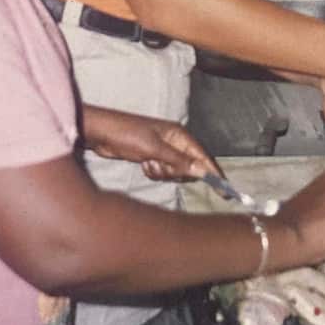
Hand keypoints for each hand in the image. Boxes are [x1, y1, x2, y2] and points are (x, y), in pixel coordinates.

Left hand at [86, 112, 219, 181]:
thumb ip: (178, 161)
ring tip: (148, 163)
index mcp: (178, 134)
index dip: (214, 172)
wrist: (101, 133)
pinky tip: (143, 164)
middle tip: (161, 166)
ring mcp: (162, 149)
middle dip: (177, 172)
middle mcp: (174, 141)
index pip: (202, 156)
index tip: (224, 191)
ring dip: (163, 173)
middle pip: (190, 166)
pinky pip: (162, 172)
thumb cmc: (126, 135)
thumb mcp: (154, 149)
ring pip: (175, 171)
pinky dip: (154, 172)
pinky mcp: (151, 157)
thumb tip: (202, 170)